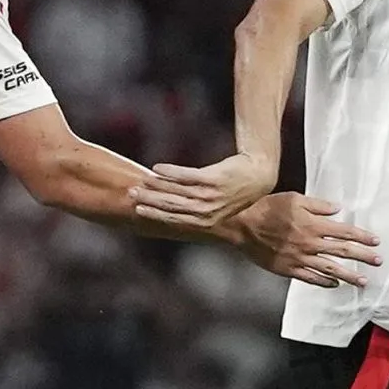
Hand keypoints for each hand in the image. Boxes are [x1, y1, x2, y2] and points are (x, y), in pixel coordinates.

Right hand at [130, 152, 277, 227]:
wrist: (258, 175)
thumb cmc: (234, 191)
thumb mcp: (216, 207)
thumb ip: (195, 212)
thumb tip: (170, 212)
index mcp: (206, 221)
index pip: (173, 219)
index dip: (154, 214)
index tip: (137, 209)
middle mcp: (207, 211)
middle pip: (171, 205)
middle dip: (149, 200)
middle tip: (131, 194)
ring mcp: (210, 195)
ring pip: (176, 191)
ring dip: (156, 185)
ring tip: (142, 180)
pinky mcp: (213, 179)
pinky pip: (185, 175)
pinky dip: (169, 172)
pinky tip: (157, 167)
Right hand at [233, 192, 380, 287]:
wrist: (241, 224)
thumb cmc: (266, 208)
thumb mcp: (293, 199)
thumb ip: (317, 205)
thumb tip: (337, 209)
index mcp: (313, 225)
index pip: (344, 232)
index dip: (362, 237)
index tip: (375, 242)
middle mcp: (310, 243)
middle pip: (342, 251)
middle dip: (363, 256)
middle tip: (378, 261)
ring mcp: (299, 258)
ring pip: (330, 269)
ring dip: (349, 275)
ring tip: (363, 281)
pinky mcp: (287, 268)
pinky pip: (310, 278)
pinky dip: (324, 282)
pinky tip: (334, 284)